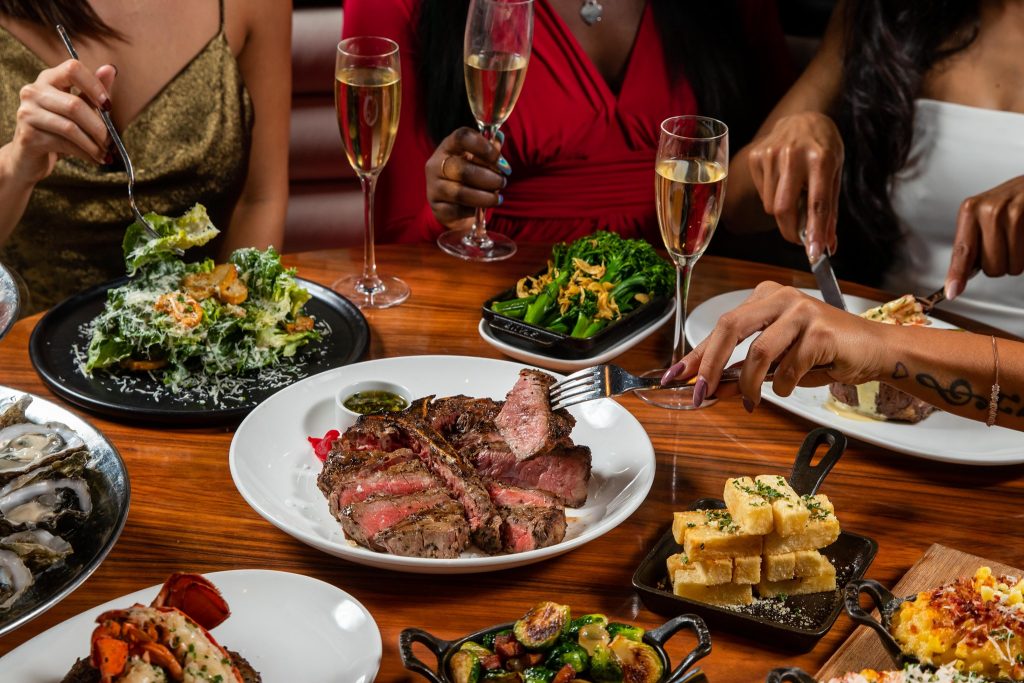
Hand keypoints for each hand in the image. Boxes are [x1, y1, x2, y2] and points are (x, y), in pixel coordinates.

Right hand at [7, 59, 115, 184]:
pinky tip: (95, 158)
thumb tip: (110, 69)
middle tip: (111, 141)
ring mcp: (28, 113)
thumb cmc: (58, 128)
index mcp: (48, 78)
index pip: (72, 69)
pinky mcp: (28, 136)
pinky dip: (85, 153)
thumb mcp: (77, 107)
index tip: (109, 106)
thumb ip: (92, 90)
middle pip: (74, 105)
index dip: (94, 86)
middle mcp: (33, 91)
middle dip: (99, 127)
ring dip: (93, 143)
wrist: (30, 155)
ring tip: (106, 153)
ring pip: (70, 127)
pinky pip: (63, 144)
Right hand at [425, 127, 509, 230]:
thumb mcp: (479, 159)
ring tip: (497, 198)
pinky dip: (473, 210)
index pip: (462, 137)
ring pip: (461, 193)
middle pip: (463, 169)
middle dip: (489, 178)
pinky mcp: (436, 207)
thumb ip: (490, 150)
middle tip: (503, 182)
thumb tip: (499, 138)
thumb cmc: (470, 175)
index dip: (484, 147)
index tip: (501, 161)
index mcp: (448, 146)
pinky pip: (458, 210)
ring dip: (485, 197)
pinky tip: (481, 208)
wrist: (453, 203)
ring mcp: (434, 187)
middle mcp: (436, 164)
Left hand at [661, 283, 885, 409]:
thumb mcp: (777, 359)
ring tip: (751, 401)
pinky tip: (788, 387)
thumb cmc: (824, 353)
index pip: (720, 326)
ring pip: (758, 351)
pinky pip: (788, 369)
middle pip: (730, 327)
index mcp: (765, 298)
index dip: (695, 354)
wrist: (873, 350)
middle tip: (702, 393)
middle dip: (710, 364)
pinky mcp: (821, 332)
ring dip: (748, 384)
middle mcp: (780, 298)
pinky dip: (782, 386)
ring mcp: (802, 311)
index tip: (675, 377)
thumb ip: (743, 368)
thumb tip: (709, 387)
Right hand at [746, 113, 842, 259]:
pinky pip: (763, 194)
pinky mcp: (756, 156)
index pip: (817, 202)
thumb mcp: (835, 174)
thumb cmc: (823, 148)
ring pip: (771, 205)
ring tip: (794, 195)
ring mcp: (771, 154)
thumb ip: (830, 211)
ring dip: (783, 213)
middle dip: (791, 231)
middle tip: (800, 239)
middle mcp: (794, 154)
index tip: (814, 253)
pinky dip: (772, 198)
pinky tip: (782, 182)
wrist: (803, 117)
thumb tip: (827, 245)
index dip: (815, 230)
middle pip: (784, 209)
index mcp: (821, 158)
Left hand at [945, 175, 1023, 299]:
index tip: (952, 291)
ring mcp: (1011, 213)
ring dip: (1016, 260)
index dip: (957, 274)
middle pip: (990, 267)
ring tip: (1018, 238)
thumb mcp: (985, 216)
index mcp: (970, 210)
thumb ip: (973, 244)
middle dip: (1000, 263)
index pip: (962, 252)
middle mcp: (988, 211)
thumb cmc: (1012, 203)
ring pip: (1011, 266)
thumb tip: (959, 278)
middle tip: (1006, 243)